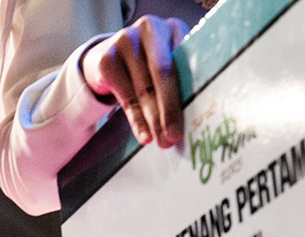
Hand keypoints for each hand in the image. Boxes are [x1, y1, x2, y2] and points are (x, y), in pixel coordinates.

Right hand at [81, 15, 190, 147]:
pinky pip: (125, 97)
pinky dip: (136, 120)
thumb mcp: (166, 61)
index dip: (192, 89)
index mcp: (173, 27)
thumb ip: (181, 77)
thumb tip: (197, 114)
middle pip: (163, 73)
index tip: (198, 116)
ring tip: (162, 141)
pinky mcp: (106, 60)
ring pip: (143, 89)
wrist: (107, 56)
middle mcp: (149, 28)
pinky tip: (144, 136)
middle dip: (170, 108)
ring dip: (154, 120)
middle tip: (175, 135)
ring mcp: (125, 41)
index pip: (185, 60)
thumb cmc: (147, 64)